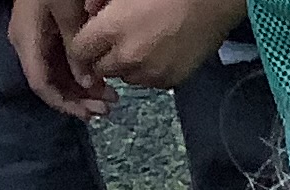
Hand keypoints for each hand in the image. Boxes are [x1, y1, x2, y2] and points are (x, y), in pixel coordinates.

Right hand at [9, 0, 101, 114]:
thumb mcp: (67, 12)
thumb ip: (76, 48)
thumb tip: (87, 83)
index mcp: (26, 39)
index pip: (41, 84)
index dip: (65, 104)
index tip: (91, 114)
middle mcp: (27, 43)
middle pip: (51, 83)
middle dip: (79, 99)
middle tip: (109, 106)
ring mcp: (36, 38)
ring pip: (58, 75)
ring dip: (84, 89)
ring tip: (112, 96)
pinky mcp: (47, 33)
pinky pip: (61, 61)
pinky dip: (81, 73)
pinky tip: (102, 79)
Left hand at [64, 0, 237, 87]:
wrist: (211, 3)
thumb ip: (99, 2)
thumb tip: (87, 12)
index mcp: (113, 29)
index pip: (79, 51)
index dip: (78, 49)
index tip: (83, 45)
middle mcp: (129, 57)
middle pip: (100, 69)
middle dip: (101, 58)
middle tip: (110, 43)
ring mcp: (152, 72)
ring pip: (125, 78)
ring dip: (124, 66)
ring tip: (137, 46)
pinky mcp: (172, 80)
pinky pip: (149, 82)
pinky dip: (147, 72)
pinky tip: (156, 53)